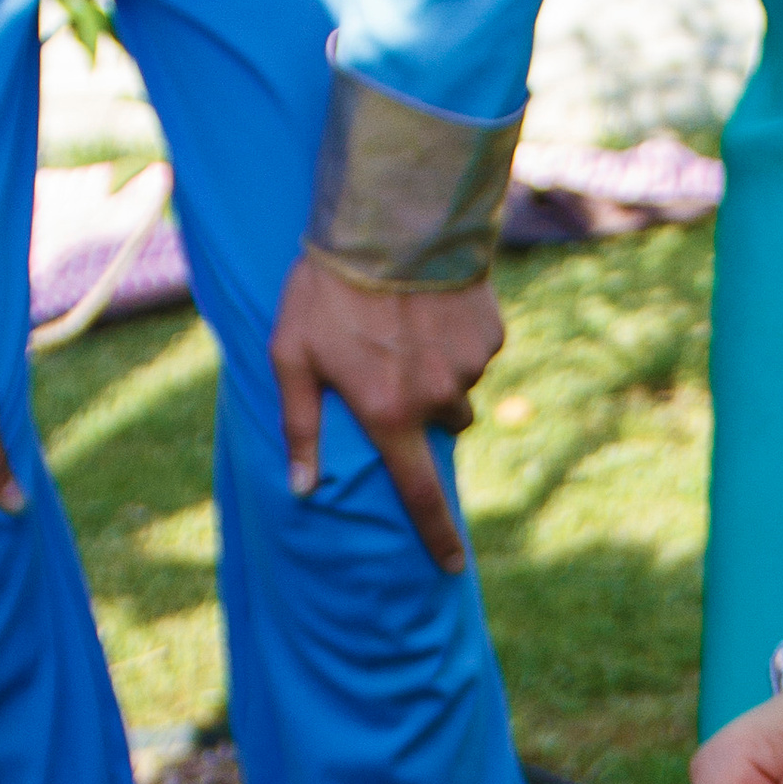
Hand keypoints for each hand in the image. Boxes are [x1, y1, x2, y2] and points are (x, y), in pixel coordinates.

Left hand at [270, 251, 501, 573]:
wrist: (390, 218)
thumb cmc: (328, 287)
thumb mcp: (292, 354)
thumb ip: (300, 425)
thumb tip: (303, 489)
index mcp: (389, 413)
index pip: (420, 494)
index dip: (437, 536)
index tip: (453, 565)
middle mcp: (436, 398)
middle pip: (444, 426)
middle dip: (426, 407)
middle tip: (393, 363)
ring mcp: (468, 366)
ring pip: (460, 384)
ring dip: (439, 368)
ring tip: (407, 324)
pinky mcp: (489, 332)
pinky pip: (476, 350)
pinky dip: (457, 336)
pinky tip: (431, 303)